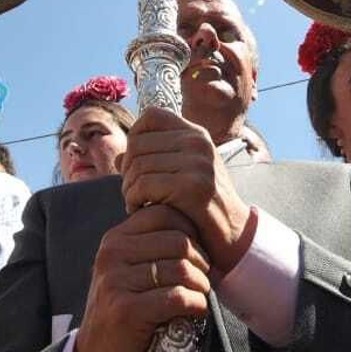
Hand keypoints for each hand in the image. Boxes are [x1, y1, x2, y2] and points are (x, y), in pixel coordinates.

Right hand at [70, 204, 211, 351]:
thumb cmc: (121, 316)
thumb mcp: (126, 273)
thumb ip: (149, 248)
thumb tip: (194, 225)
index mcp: (113, 240)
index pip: (164, 213)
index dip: (191, 231)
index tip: (195, 256)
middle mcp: (111, 255)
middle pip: (178, 240)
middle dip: (201, 261)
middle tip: (202, 281)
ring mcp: (115, 282)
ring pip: (181, 268)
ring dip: (201, 286)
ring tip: (199, 297)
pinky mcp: (126, 311)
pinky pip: (178, 297)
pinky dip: (196, 305)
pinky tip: (195, 312)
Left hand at [118, 106, 252, 270]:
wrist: (233, 235)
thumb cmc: (200, 207)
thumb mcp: (179, 177)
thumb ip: (152, 163)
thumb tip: (117, 157)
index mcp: (196, 134)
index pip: (152, 116)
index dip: (134, 138)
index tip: (134, 166)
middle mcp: (198, 142)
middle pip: (138, 143)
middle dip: (126, 171)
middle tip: (131, 192)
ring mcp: (198, 162)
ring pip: (137, 165)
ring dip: (128, 189)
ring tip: (136, 203)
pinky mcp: (192, 185)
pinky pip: (143, 185)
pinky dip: (133, 200)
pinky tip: (139, 210)